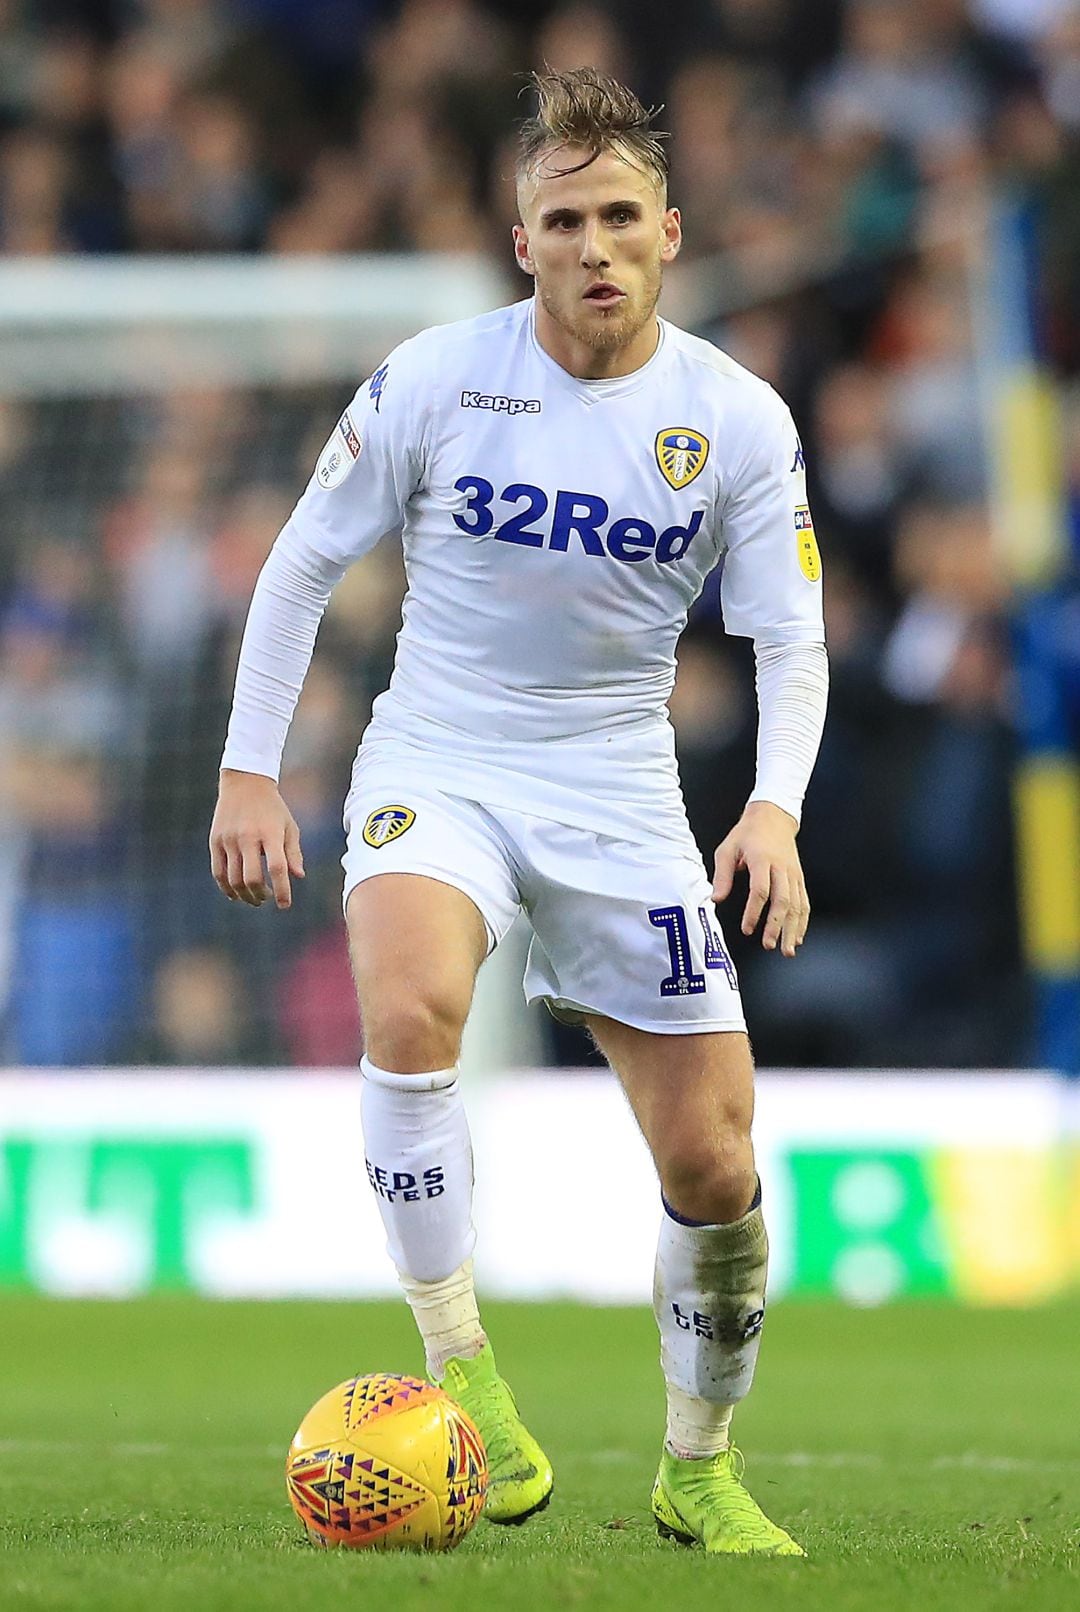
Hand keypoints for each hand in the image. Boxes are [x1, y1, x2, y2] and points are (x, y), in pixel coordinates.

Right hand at [209, 770, 304, 908]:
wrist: (245, 783)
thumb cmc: (273, 808)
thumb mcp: (289, 826)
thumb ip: (293, 853)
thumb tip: (298, 877)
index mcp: (270, 833)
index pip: (276, 868)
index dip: (281, 890)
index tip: (285, 905)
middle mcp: (247, 837)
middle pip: (251, 878)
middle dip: (260, 895)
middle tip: (267, 898)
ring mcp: (229, 839)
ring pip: (233, 880)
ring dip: (244, 895)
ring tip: (254, 898)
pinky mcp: (215, 841)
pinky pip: (218, 872)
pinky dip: (226, 888)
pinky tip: (235, 893)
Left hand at [711, 800, 808, 957]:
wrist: (774, 816)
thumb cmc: (747, 833)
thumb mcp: (727, 848)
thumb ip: (722, 875)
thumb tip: (716, 899)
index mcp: (762, 859)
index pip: (760, 890)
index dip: (754, 912)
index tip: (747, 929)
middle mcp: (781, 868)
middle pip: (783, 901)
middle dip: (776, 926)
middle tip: (768, 945)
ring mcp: (793, 873)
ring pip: (798, 905)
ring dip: (793, 929)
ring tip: (787, 949)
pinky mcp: (799, 877)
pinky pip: (804, 901)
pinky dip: (802, 921)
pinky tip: (798, 936)